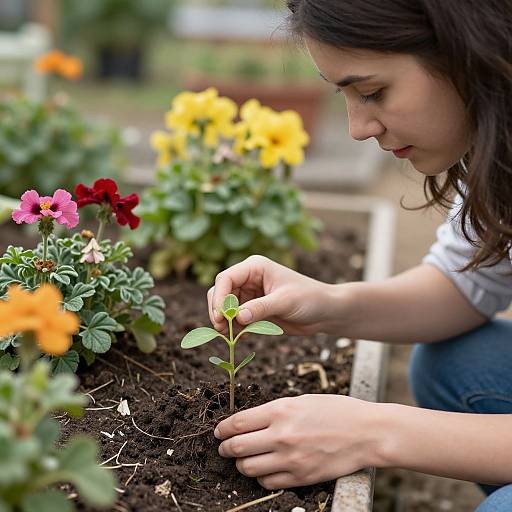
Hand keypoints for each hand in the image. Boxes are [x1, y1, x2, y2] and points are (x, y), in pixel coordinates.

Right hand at [207, 255, 338, 335]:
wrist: (325, 312)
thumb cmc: (309, 298)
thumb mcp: (285, 302)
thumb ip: (260, 308)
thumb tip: (237, 317)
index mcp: (255, 267)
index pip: (226, 278)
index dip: (219, 297)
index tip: (221, 317)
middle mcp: (249, 278)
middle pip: (220, 292)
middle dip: (218, 310)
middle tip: (223, 328)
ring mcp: (250, 294)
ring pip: (225, 307)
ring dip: (224, 321)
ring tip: (230, 334)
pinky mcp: (253, 310)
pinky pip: (235, 318)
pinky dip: (233, 327)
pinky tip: (241, 335)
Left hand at [214, 394, 382, 489]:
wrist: (366, 433)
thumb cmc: (336, 411)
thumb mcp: (302, 400)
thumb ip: (275, 411)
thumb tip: (250, 421)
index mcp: (281, 410)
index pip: (238, 423)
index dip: (223, 429)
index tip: (219, 431)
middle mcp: (282, 435)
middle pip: (238, 447)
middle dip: (225, 448)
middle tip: (224, 447)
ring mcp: (291, 459)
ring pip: (248, 468)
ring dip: (241, 464)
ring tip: (244, 459)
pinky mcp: (301, 477)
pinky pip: (268, 482)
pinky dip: (261, 477)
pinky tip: (265, 469)